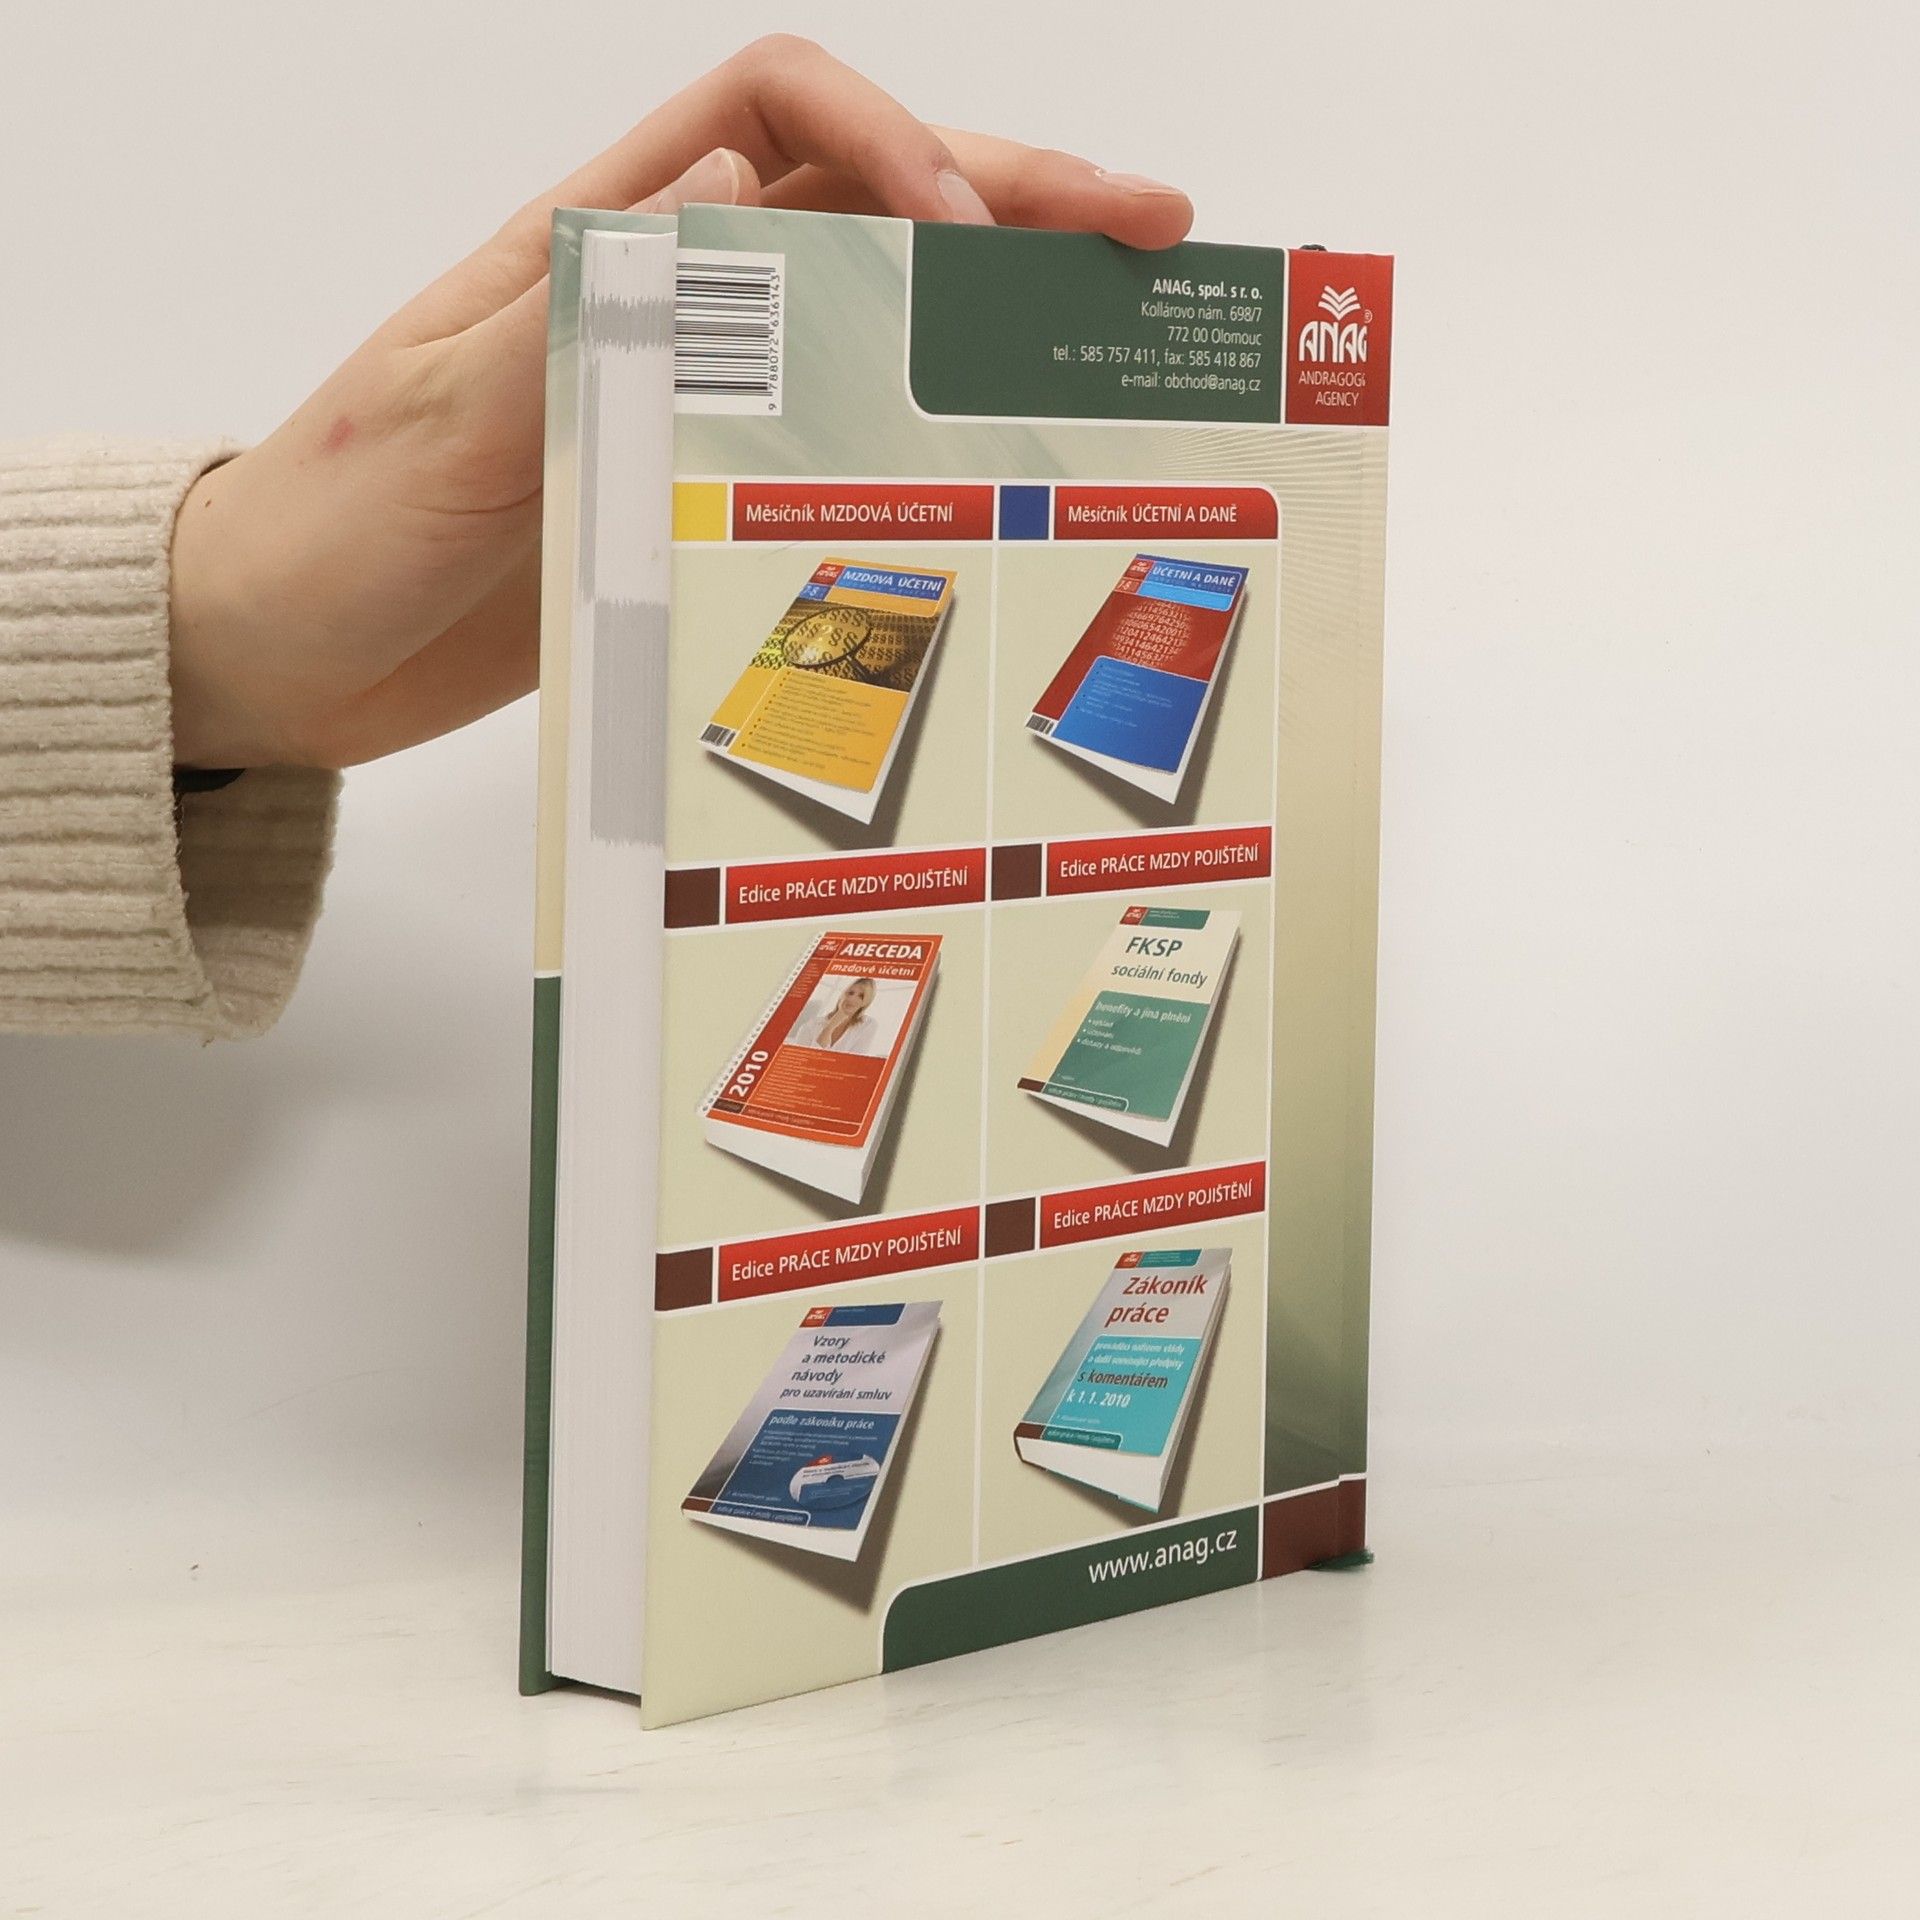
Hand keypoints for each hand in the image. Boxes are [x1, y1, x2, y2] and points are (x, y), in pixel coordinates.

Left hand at [168, 37, 1193, 768]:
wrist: (278, 651)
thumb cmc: (330, 523)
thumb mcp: (446, 413)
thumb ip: (587, 309)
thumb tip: (749, 193)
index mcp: (597, 236)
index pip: (783, 113)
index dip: (895, 138)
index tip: (974, 229)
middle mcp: (666, 301)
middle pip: (873, 203)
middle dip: (1019, 199)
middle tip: (1152, 233)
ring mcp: (691, 401)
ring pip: (877, 318)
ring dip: (1000, 312)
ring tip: (1117, 335)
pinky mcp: (698, 494)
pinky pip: (837, 440)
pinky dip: (929, 433)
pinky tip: (1003, 462)